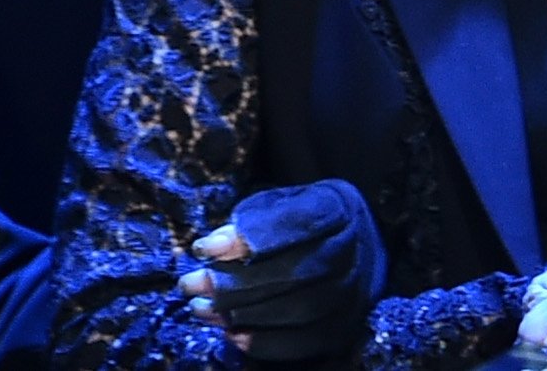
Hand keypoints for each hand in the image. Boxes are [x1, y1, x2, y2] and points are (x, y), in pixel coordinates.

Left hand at [176, 178, 385, 360]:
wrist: (355, 252)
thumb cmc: (307, 224)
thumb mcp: (283, 203)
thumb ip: (252, 219)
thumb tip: (210, 248)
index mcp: (339, 209)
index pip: (297, 223)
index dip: (248, 238)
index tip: (202, 248)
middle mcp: (354, 252)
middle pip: (295, 272)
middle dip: (233, 282)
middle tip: (190, 285)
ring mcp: (353, 295)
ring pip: (297, 310)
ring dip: (241, 313)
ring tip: (201, 308)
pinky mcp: (344, 328)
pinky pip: (302, 343)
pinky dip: (262, 341)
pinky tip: (230, 333)